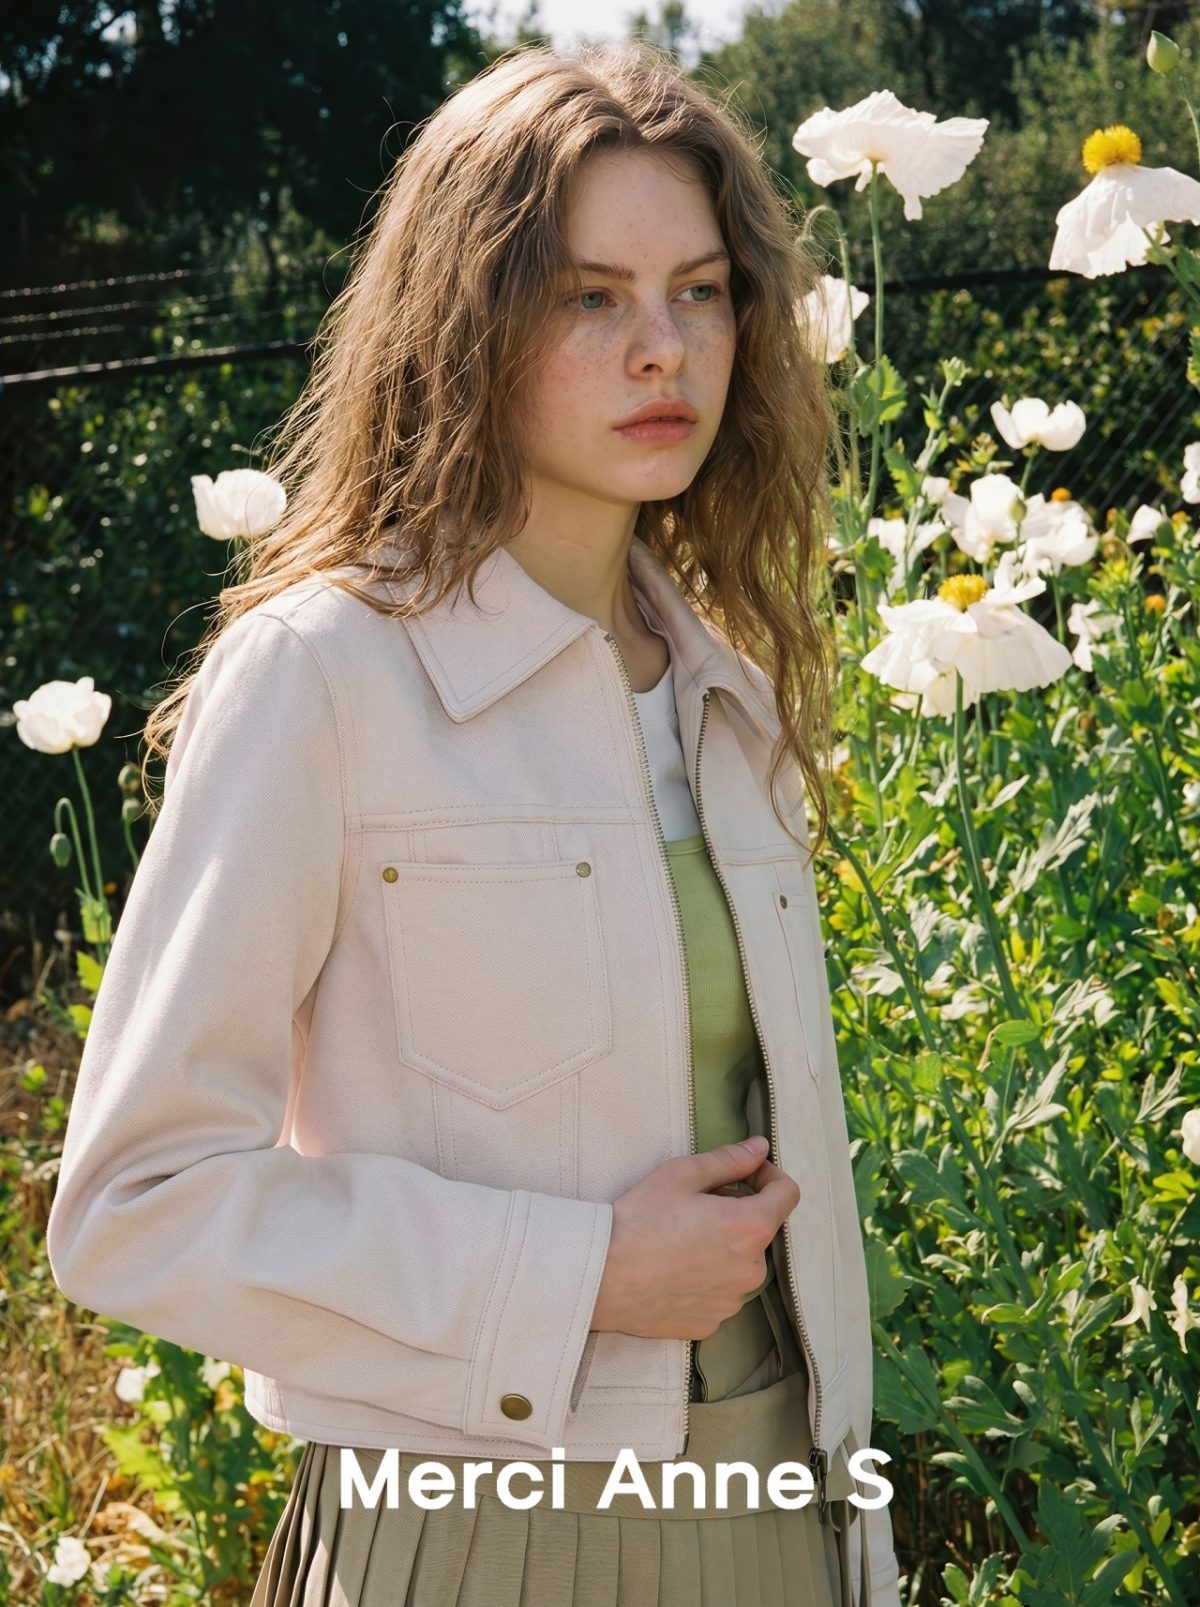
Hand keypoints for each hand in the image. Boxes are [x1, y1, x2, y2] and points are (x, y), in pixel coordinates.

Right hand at [589, 1135, 800, 1338]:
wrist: (600, 1275)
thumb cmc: (640, 1219)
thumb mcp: (682, 1174)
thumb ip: (729, 1159)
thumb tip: (760, 1148)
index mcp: (750, 1227)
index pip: (787, 1194)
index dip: (768, 1175)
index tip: (745, 1172)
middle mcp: (751, 1270)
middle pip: (759, 1229)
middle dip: (736, 1212)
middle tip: (694, 1205)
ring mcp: (732, 1301)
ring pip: (739, 1263)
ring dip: (722, 1247)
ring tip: (679, 1240)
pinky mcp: (711, 1324)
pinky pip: (719, 1292)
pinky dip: (706, 1278)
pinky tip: (673, 1270)